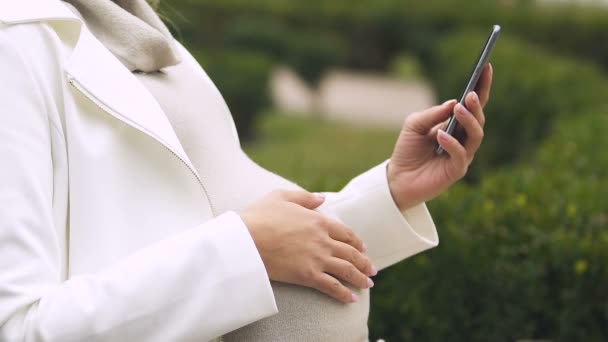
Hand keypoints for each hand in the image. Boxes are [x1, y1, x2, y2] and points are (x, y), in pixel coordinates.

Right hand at [240, 190, 376, 302]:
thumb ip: (305, 197)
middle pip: (351, 253)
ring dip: (360, 278)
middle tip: (372, 269)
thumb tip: (323, 198)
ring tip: (368, 284)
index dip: (357, 241)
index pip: (346, 232)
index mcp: (318, 220)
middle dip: (364, 262)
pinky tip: (352, 299)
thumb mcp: (281, 196)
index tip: (363, 248)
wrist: (245, 239)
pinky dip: (344, 294)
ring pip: (346, 270)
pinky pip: (332, 286)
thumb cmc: (259, 216)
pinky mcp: (308, 276)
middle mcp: (323, 240)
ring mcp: (317, 258)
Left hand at [388, 64, 492, 209]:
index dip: (482, 86)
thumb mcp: (413, 125)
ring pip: (476, 135)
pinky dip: (452, 143)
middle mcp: (463, 138)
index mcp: (455, 125)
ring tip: (458, 109)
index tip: (486, 67)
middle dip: (476, 105)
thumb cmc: (407, 150)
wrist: (397, 178)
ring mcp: (462, 155)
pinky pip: (461, 155)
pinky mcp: (456, 170)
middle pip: (478, 119)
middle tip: (470, 94)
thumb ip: (432, 114)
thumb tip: (453, 103)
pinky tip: (441, 135)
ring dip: (468, 121)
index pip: (473, 104)